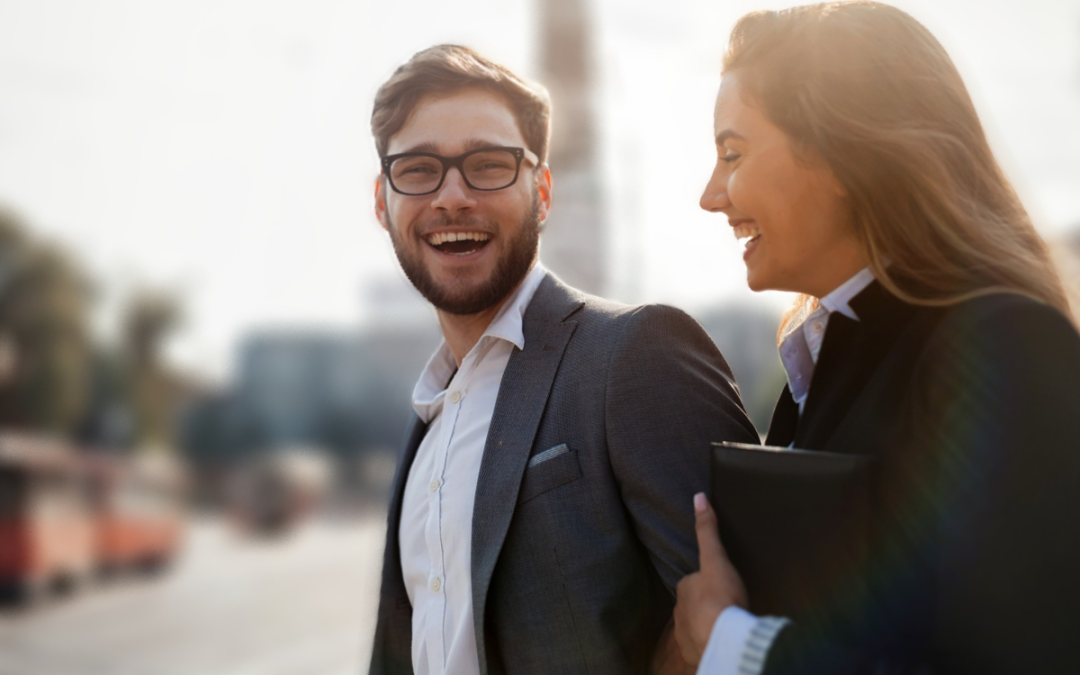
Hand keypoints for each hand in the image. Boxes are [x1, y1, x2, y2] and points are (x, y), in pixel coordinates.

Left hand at [673, 492, 747, 664]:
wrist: (726, 640)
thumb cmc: (722, 597)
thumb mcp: (716, 558)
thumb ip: (708, 530)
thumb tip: (699, 497)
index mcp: (685, 589)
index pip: (694, 582)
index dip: (707, 582)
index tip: (720, 586)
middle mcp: (679, 612)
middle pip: (694, 604)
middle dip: (706, 604)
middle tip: (726, 605)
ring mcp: (686, 634)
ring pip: (696, 625)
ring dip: (707, 624)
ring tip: (726, 624)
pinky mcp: (695, 653)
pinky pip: (700, 646)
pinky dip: (709, 642)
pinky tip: (721, 641)